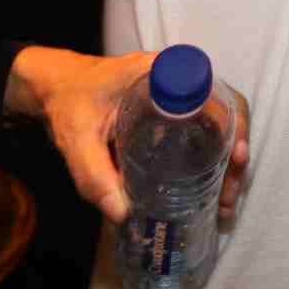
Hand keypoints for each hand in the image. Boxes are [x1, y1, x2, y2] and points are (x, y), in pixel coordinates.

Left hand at [6, 47, 252, 225]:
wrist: (52, 87)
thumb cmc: (66, 101)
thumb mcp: (76, 139)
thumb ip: (94, 176)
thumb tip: (123, 215)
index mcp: (159, 72)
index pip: (212, 91)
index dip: (234, 122)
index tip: (237, 156)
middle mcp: (176, 78)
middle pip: (225, 111)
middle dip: (237, 152)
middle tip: (230, 191)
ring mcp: (177, 95)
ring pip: (219, 124)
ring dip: (229, 160)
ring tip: (225, 200)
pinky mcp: (172, 112)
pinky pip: (204, 131)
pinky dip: (214, 158)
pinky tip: (210, 190)